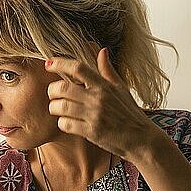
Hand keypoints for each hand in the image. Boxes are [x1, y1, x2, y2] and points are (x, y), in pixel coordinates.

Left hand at [44, 48, 160, 158]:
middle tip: (53, 94)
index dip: (60, 63)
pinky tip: (67, 123)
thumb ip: (108, 71)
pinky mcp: (92, 132)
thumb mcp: (122, 89)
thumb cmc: (131, 114)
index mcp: (104, 85)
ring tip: (58, 109)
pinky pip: (66, 124)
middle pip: (62, 87)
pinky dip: (62, 123)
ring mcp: (94, 115)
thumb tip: (102, 51)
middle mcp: (98, 98)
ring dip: (54, 108)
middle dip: (52, 90)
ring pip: (60, 107)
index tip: (48, 63)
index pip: (78, 67)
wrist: (142, 139)